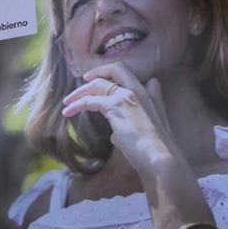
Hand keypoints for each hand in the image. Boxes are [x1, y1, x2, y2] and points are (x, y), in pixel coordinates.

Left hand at [61, 63, 180, 179]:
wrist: (160, 158)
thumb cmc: (155, 152)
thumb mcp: (146, 136)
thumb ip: (131, 128)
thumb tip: (114, 133)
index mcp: (151, 95)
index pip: (129, 74)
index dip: (111, 73)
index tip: (97, 80)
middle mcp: (140, 90)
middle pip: (114, 70)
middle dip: (95, 75)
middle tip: (81, 83)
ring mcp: (128, 97)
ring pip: (98, 84)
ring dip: (80, 92)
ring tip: (67, 103)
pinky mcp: (116, 107)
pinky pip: (90, 100)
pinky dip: (77, 105)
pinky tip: (69, 112)